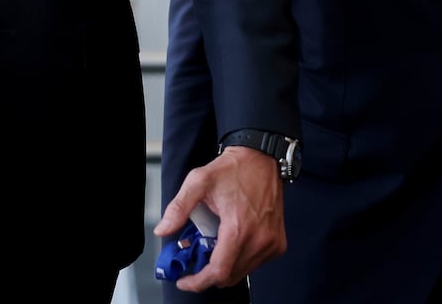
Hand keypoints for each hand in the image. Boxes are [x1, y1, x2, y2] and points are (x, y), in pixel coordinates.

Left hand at [154, 146, 284, 290]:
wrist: (262, 158)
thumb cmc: (235, 169)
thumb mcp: (199, 181)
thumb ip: (179, 208)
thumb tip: (163, 230)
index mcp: (240, 227)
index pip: (219, 271)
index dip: (199, 281)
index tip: (186, 281)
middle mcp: (260, 238)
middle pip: (229, 275)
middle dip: (209, 273)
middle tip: (197, 259)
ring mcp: (271, 242)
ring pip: (242, 271)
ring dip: (225, 266)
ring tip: (215, 246)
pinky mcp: (278, 242)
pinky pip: (255, 263)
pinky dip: (241, 260)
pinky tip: (233, 243)